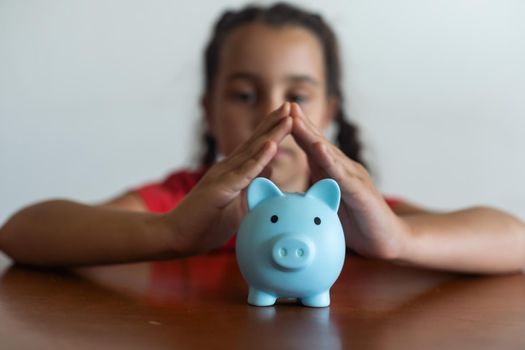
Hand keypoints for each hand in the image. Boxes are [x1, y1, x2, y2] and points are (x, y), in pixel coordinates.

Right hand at [164, 103, 292, 254]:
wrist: (177, 235)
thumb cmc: (205, 222)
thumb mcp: (237, 201)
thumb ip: (252, 183)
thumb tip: (269, 169)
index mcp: (233, 171)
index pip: (257, 147)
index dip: (273, 131)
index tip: (290, 115)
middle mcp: (228, 168)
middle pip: (256, 141)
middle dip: (275, 122)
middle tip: (292, 104)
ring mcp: (224, 175)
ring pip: (253, 151)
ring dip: (272, 133)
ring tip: (287, 115)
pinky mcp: (221, 187)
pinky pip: (244, 172)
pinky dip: (259, 158)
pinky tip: (272, 145)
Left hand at [290, 103, 409, 259]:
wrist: (387, 241)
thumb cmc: (357, 224)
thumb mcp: (328, 208)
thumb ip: (312, 197)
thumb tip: (289, 199)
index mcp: (333, 173)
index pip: (312, 149)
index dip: (298, 132)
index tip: (280, 115)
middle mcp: (344, 169)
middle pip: (319, 144)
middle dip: (302, 124)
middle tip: (287, 105)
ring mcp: (353, 177)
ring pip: (328, 154)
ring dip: (311, 136)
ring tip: (296, 119)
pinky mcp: (360, 191)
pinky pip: (342, 175)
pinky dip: (330, 161)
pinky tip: (319, 149)